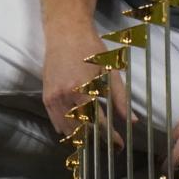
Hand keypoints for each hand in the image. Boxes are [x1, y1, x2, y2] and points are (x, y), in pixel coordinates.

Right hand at [43, 24, 129, 144]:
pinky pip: (54, 120)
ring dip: (80, 137)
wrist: (64, 32)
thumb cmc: (90, 48)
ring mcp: (52, 96)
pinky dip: (64, 129)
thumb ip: (120, 98)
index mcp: (82, 90)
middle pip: (80, 129)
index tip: (119, 145)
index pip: (98, 123)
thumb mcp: (110, 71)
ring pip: (66, 128)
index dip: (110, 137)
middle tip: (108, 146)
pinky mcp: (46, 95)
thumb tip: (133, 121)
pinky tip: (73, 132)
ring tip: (93, 141)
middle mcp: (64, 96)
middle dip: (96, 140)